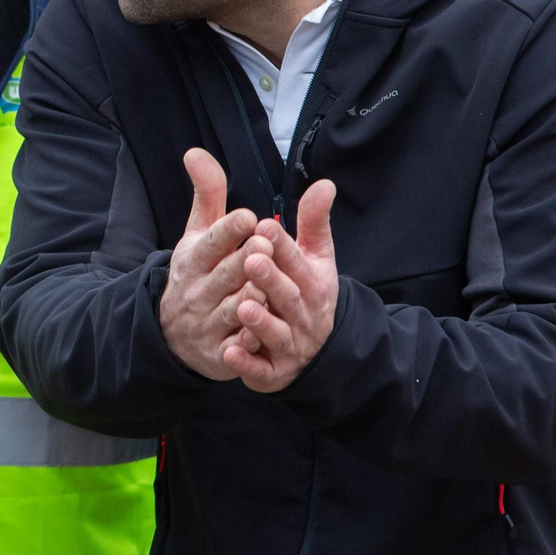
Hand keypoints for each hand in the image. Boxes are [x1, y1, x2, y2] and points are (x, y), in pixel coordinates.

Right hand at [159, 149, 274, 380]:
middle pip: (227, 274)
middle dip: (246, 260)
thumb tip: (195, 152)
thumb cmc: (196, 273)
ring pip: (234, 310)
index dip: (229, 230)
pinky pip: (237, 348)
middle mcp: (199, 291)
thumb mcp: (196, 235)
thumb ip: (207, 195)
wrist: (172, 335)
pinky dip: (248, 343)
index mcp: (194, 259)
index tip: (249, 216)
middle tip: (266, 244)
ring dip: (251, 300)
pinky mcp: (219, 353)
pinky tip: (263, 334)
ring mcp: (208, 324)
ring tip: (268, 289)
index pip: (211, 241)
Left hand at [221, 180, 341, 393]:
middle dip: (271, 279)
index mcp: (312, 282)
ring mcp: (290, 345)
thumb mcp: (316, 258)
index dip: (282, 246)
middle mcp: (304, 314)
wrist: (316, 352)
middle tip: (251, 261)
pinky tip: (230, 352)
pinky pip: (262, 370)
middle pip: (287, 296)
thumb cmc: (307, 292)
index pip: (297, 261)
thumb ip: (313, 221)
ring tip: (244, 306)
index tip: (263, 228)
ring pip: (276, 333)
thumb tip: (325, 183)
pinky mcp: (274, 372)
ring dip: (261, 322)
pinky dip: (247, 363)